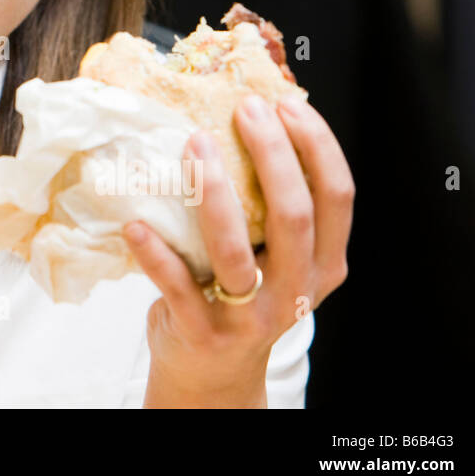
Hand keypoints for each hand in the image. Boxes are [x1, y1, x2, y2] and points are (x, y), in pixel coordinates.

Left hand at [123, 93, 354, 405]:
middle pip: (294, 216)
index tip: (287, 104)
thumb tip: (252, 118)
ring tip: (194, 144)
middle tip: (245, 110)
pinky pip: (178, 286)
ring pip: (236, 251)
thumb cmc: (241, 295)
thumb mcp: (276, 257)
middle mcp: (295, 290)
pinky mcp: (203, 330)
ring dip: (213, 192)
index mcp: (322, 264)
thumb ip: (271, 205)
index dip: (317, 146)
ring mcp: (250, 315)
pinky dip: (156, 253)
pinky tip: (137, 223)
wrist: (213, 371)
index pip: (337, 198)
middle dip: (272, 154)